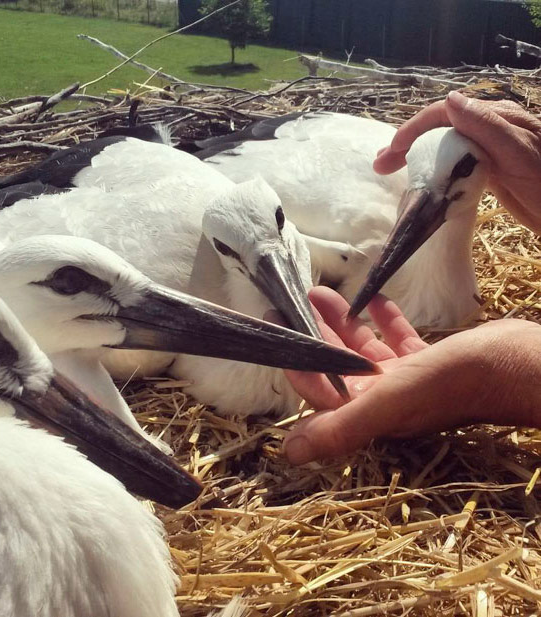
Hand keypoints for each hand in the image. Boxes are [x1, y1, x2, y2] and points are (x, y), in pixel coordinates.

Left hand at [282, 287, 540, 464]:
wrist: (518, 366)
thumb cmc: (453, 381)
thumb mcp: (391, 401)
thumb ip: (341, 425)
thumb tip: (290, 452)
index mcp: (370, 412)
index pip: (320, 389)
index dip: (297, 362)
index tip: (278, 330)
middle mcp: (385, 400)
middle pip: (339, 366)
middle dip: (316, 335)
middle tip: (295, 302)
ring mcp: (409, 382)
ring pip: (365, 350)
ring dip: (344, 324)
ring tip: (324, 292)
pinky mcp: (431, 363)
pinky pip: (399, 341)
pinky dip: (384, 321)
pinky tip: (375, 298)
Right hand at [373, 91, 540, 233]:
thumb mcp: (519, 155)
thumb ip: (487, 127)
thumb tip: (450, 100)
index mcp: (496, 121)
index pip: (445, 114)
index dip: (414, 129)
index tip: (391, 151)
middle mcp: (491, 130)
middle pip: (439, 129)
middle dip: (407, 143)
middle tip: (380, 164)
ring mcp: (490, 150)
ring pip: (443, 146)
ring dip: (414, 156)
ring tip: (389, 171)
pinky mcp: (492, 170)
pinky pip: (454, 163)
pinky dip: (432, 169)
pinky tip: (421, 179)